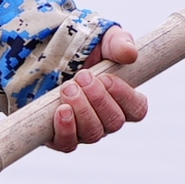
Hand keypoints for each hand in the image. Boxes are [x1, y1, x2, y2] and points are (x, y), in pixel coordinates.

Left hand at [43, 27, 151, 153]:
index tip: (107, 78)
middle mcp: (105, 119)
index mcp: (121, 99)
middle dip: (98, 99)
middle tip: (82, 76)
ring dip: (82, 109)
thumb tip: (130, 54)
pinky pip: (68, 143)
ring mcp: (84, 130)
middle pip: (114, 122)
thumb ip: (119, 43)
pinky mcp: (60, 136)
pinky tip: (61, 110)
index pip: (137, 109)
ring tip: (68, 87)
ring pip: (93, 133)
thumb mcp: (103, 40)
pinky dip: (66, 128)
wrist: (46, 56)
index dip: (124, 96)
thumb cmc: (83, 50)